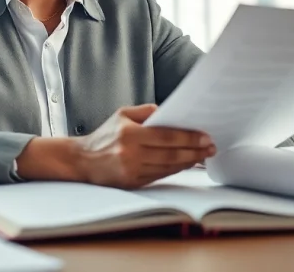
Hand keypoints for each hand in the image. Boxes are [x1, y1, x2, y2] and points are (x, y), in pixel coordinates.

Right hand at [73, 104, 214, 188]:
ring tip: (202, 155)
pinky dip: (175, 170)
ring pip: (168, 167)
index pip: (166, 136)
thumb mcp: (122, 114)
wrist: (82, 160)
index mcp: (129, 133)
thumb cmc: (104, 135)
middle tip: (211, 148)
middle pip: (171, 154)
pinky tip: (185, 164)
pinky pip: (160, 175)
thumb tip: (170, 114)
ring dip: (189, 162)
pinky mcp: (132, 182)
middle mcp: (131, 153)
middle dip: (195, 151)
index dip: (189, 138)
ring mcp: (132, 170)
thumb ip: (147, 111)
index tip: (205, 137)